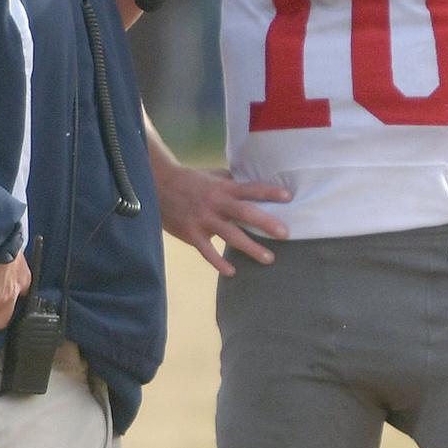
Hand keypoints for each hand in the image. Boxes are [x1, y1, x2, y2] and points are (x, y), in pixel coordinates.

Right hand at [156, 162, 289, 276]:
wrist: (159, 186)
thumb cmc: (191, 180)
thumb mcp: (213, 175)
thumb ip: (232, 181)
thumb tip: (255, 183)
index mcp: (223, 187)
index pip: (250, 188)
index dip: (269, 192)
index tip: (288, 197)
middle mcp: (216, 203)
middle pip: (244, 213)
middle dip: (266, 223)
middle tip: (285, 233)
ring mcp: (204, 220)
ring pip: (231, 235)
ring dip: (251, 247)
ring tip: (269, 258)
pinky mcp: (192, 234)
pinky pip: (207, 252)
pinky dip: (219, 263)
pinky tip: (232, 272)